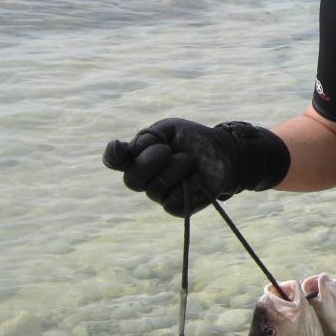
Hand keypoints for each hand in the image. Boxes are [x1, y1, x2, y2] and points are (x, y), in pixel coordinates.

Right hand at [103, 118, 237, 216]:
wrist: (223, 152)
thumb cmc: (193, 140)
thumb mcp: (172, 129)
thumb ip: (150, 136)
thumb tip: (132, 149)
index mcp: (139, 155)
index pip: (114, 160)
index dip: (112, 156)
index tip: (120, 147)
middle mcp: (145, 177)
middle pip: (131, 179)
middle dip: (149, 162)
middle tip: (168, 150)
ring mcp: (159, 193)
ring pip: (155, 190)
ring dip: (175, 169)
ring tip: (190, 159)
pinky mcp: (175, 207)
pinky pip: (171, 202)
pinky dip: (187, 185)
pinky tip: (197, 177)